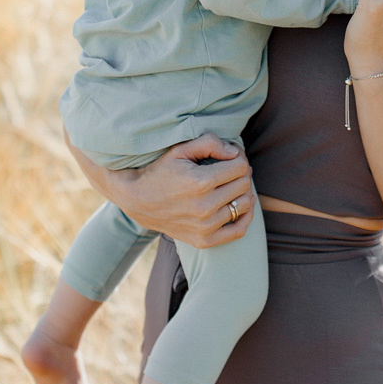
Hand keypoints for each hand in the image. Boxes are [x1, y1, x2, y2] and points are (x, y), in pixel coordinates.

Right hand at [62, 128, 254, 247]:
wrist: (137, 201)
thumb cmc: (160, 171)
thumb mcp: (180, 150)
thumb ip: (209, 143)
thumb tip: (236, 152)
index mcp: (200, 182)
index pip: (240, 166)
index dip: (238, 157)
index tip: (230, 155)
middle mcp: (205, 207)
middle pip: (244, 184)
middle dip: (241, 172)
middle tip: (230, 168)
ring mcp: (205, 226)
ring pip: (245, 205)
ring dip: (243, 192)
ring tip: (231, 185)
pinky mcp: (204, 240)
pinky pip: (239, 231)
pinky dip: (244, 217)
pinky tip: (236, 205)